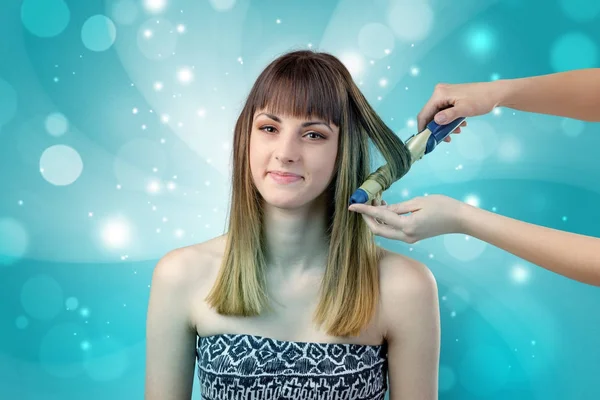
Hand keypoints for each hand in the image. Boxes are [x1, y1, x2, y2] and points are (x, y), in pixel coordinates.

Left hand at [348, 195, 466, 242]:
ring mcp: (409, 239)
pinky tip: (386, 208)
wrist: (459, 219)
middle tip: (365, 202)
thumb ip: (398, 207)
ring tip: (377, 201)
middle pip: (378, 230)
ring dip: (377, 220)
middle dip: (368, 218)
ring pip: (385, 232)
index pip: (380, 217)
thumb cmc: (442, 206)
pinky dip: (386, 222)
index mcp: (408, 226)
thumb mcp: (419, 202)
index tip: (352, 206)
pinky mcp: (412, 238)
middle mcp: (406, 236)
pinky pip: (393, 232)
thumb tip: (382, 209)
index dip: (364, 211)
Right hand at [418, 81, 501, 131]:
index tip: (424, 140)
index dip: (422, 128)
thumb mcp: (464, 110)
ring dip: (445, 126)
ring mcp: (445, 94)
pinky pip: (445, 111)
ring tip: (457, 131)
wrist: (495, 93)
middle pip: (431, 115)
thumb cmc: (481, 99)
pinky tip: (460, 125)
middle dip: (437, 128)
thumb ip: (449, 116)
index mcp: (440, 94)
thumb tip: (435, 121)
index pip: (424, 113)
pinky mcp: (451, 97)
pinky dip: (450, 120)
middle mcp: (440, 92)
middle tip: (446, 138)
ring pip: (438, 114)